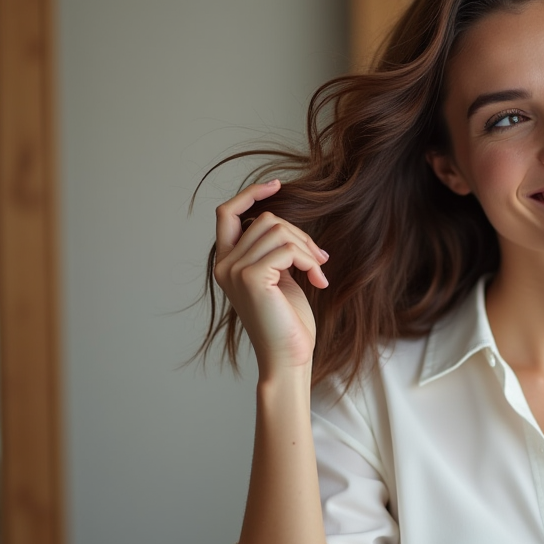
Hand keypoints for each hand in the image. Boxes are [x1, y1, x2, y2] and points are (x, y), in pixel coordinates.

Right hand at [214, 179, 328, 375]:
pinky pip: (287, 248)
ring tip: (318, 273)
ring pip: (279, 230)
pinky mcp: (251, 278)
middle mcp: (224, 264)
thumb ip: (274, 251)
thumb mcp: (279, 278)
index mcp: (226, 263)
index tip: (278, 185)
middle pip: (265, 219)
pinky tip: (318, 282)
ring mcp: (234, 270)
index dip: (250, 193)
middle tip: (320, 259)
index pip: (226, 212)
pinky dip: (308, 260)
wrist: (289, 358)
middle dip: (299, 234)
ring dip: (307, 249)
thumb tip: (287, 224)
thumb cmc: (288, 322)